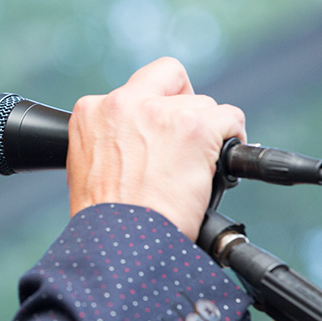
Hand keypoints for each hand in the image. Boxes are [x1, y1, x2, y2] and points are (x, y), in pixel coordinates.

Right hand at [66, 57, 245, 239]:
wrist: (119, 243)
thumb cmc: (105, 222)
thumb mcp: (89, 169)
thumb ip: (111, 143)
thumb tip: (137, 147)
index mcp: (90, 112)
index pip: (132, 90)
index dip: (151, 109)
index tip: (159, 132)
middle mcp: (122, 103)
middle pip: (169, 77)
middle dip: (183, 104)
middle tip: (187, 137)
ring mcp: (160, 113)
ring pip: (202, 104)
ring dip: (206, 133)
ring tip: (195, 170)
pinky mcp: (195, 127)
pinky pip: (230, 118)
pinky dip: (232, 139)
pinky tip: (219, 165)